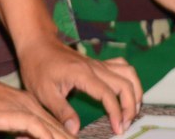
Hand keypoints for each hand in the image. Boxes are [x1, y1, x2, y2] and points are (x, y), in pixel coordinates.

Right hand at [0, 76, 74, 138]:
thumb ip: (14, 127)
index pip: (52, 124)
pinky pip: (38, 129)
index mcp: (28, 104)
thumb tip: (23, 136)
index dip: (61, 136)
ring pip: (52, 129)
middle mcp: (31, 105)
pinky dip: (48, 138)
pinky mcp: (17, 114)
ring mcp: (25, 108)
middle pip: (56, 127)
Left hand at [18, 36, 142, 133]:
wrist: (38, 45)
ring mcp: (99, 63)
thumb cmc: (38, 68)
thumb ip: (62, 111)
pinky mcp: (99, 63)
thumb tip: (75, 130)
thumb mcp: (44, 93)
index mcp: (82, 74)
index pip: (108, 94)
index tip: (118, 129)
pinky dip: (130, 80)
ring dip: (135, 92)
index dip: (116, 113)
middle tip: (125, 125)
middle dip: (130, 106)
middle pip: (124, 84)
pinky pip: (123, 67)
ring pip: (128, 74)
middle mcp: (95, 67)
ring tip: (133, 111)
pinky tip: (128, 92)